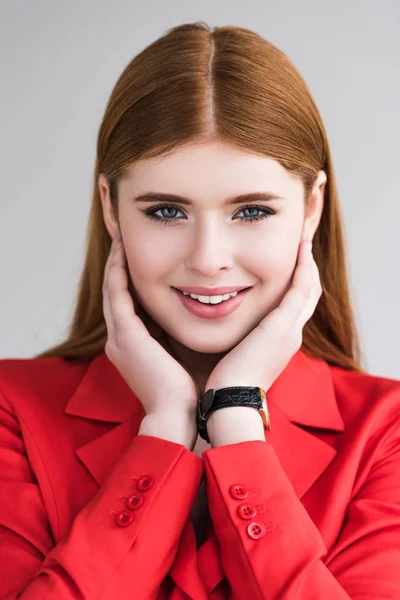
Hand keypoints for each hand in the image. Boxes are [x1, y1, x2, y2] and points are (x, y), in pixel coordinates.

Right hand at [102, 229, 199, 417]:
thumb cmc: (191, 390)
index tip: (145, 255)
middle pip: (115, 292)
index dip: (132, 278)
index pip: (129, 303)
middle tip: (126, 238)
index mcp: (133, 346)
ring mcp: (119, 337)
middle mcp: (120, 339)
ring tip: (123, 236)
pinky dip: (118, 270)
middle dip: (119, 265)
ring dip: (116, 261)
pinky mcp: (125, 335)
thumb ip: (183, 334)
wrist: (182, 417)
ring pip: (112, 288)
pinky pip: (117, 293)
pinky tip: (124, 250)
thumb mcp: (183, 355)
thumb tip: (203, 313)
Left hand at [205, 240, 321, 393]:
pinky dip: (304, 267)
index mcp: (281, 342)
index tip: (291, 263)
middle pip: (310, 295)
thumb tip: (219, 327)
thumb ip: (236, 340)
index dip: (297, 284)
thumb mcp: (235, 357)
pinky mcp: (283, 326)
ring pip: (310, 289)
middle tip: (303, 245)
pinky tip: (301, 249)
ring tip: (304, 240)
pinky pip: (301, 288)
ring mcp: (291, 330)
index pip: (296, 307)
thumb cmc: (225, 383)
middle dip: (308, 270)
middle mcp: (292, 335)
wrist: (232, 401)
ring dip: (309, 263)